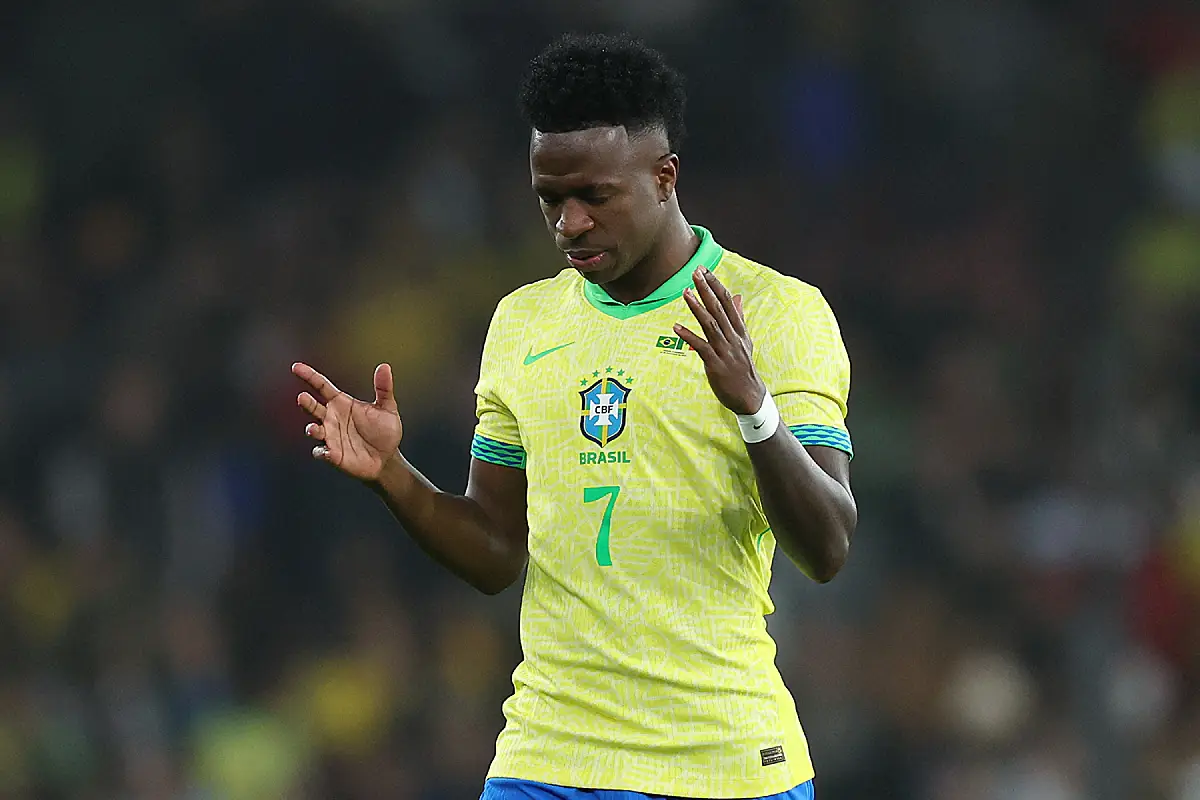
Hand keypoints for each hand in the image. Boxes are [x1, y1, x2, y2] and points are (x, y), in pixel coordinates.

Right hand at [292, 362, 403, 481]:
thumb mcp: (387, 408)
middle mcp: (332, 418)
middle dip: (306, 403)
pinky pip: (321, 452)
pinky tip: (327, 451)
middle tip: (302, 397)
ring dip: (312, 429)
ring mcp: (331, 436)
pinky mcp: (333, 455)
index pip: (322, 387)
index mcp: (342, 404)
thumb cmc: (385, 431)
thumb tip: (384, 366)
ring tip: (313, 428)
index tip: (296, 367)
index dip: (309, 376)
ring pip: (314, 430)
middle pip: (313, 407)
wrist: (387, 458)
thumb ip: (384, 388)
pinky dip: (321, 452)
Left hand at [675, 268, 766, 415]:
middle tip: (696, 272)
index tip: (705, 271)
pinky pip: (701, 347)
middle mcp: (733, 337)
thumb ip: (739, 318)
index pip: (728, 302)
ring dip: (697, 308)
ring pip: (711, 325)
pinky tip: (676, 326)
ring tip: (686, 292)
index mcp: (739, 330)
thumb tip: (738, 297)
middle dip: (707, 289)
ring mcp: (725, 350)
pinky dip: (689, 336)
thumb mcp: (744, 340)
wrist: (749, 396)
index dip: (716, 285)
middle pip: (719, 309)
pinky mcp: (716, 364)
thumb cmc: (743, 368)